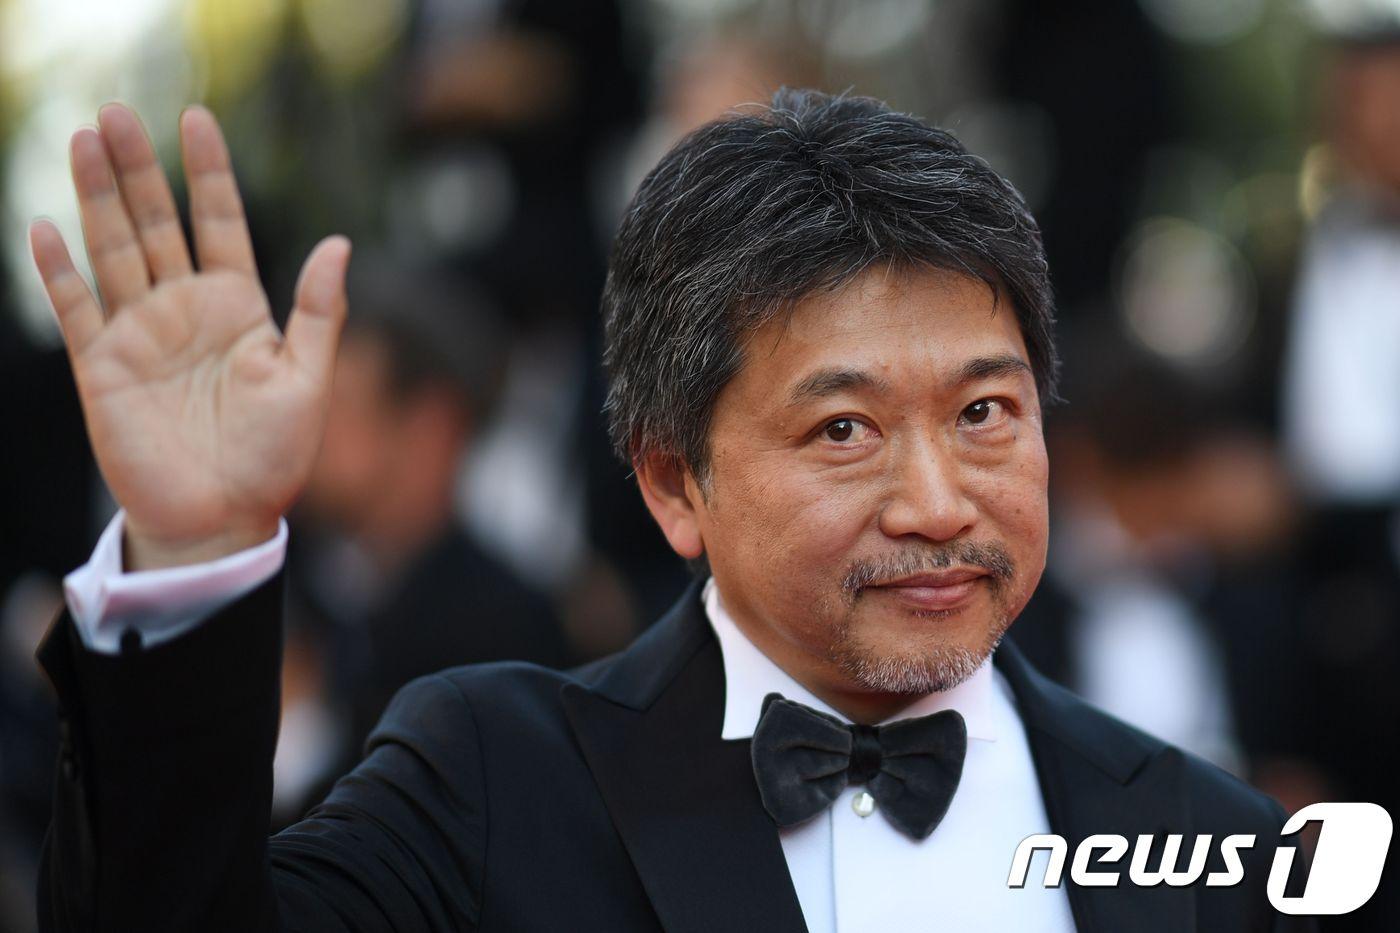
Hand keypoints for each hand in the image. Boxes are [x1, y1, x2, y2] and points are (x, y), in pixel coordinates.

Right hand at [30, 104, 349, 569]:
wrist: (223, 519)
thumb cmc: (274, 457)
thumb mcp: (309, 381)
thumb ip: (319, 313)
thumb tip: (340, 242)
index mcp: (238, 307)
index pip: (219, 222)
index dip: (208, 173)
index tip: (198, 119)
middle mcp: (185, 309)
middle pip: (156, 223)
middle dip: (137, 170)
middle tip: (117, 112)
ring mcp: (140, 334)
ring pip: (112, 250)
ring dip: (95, 198)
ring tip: (84, 140)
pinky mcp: (103, 367)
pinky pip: (76, 309)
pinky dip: (59, 272)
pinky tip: (44, 229)